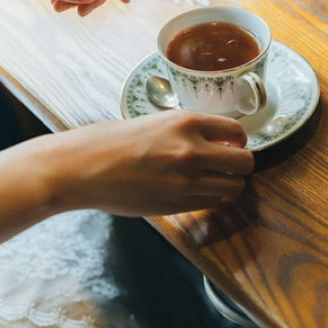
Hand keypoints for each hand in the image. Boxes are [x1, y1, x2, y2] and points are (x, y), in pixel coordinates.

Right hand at [4, 111, 253, 216]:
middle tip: (228, 166)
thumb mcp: (158, 122)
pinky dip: (209, 198)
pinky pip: (211, 203)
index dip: (238, 141)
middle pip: (245, 163)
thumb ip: (190, 131)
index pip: (237, 132)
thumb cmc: (113, 141)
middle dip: (241, 165)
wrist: (82, 168)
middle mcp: (191, 151)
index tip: (231, 144)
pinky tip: (194, 191)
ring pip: (234, 187)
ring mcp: (186, 181)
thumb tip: (220, 141)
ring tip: (213, 180)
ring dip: (228, 184)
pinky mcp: (177, 205)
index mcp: (186, 123)